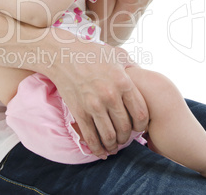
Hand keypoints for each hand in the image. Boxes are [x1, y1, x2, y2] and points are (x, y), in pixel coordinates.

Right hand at [49, 39, 148, 158]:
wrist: (62, 55)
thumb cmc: (91, 53)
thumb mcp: (116, 54)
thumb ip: (132, 67)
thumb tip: (143, 76)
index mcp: (123, 82)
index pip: (141, 113)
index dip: (142, 125)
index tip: (139, 127)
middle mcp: (110, 96)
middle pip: (125, 127)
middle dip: (127, 137)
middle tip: (126, 137)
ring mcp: (93, 105)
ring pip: (109, 136)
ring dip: (114, 145)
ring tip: (115, 145)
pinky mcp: (79, 112)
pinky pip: (91, 137)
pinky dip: (98, 149)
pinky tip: (102, 152)